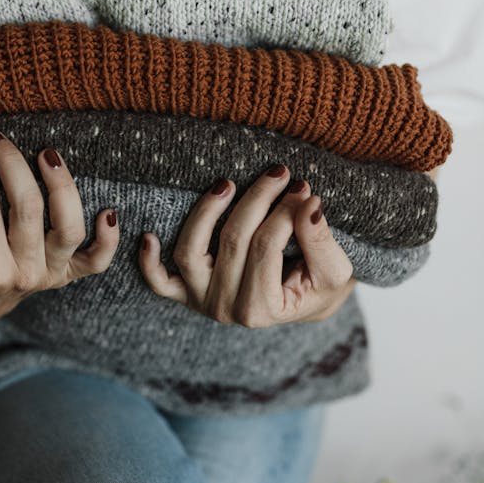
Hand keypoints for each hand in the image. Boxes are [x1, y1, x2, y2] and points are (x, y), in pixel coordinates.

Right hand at [0, 129, 119, 328]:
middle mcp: (26, 273)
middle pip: (27, 207)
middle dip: (8, 162)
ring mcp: (52, 272)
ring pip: (69, 227)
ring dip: (62, 186)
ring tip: (45, 152)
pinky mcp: (68, 273)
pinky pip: (98, 260)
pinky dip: (109, 239)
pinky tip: (108, 211)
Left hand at [138, 165, 355, 326]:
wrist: (304, 303)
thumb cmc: (320, 286)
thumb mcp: (335, 271)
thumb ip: (321, 240)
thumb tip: (310, 202)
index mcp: (262, 311)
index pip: (266, 247)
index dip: (286, 211)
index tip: (303, 186)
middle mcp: (226, 310)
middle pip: (232, 241)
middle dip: (258, 199)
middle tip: (279, 172)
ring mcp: (200, 301)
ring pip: (190, 251)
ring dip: (205, 212)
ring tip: (228, 183)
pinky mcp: (184, 293)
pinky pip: (158, 280)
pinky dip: (149, 260)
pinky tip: (148, 235)